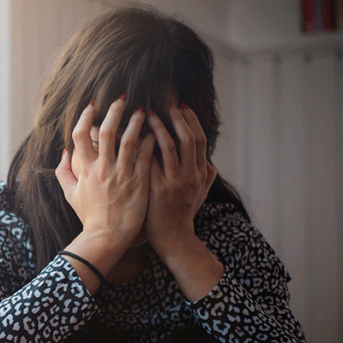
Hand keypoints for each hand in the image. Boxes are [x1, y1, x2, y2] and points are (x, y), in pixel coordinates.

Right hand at [55, 99, 155, 261]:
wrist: (106, 237)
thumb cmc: (89, 216)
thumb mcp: (71, 195)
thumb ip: (64, 172)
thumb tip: (63, 152)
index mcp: (85, 170)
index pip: (80, 135)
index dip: (85, 117)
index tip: (92, 105)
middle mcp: (102, 169)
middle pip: (106, 132)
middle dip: (114, 111)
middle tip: (123, 99)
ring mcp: (121, 175)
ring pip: (129, 139)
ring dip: (136, 121)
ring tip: (143, 110)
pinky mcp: (138, 182)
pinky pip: (146, 155)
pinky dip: (150, 141)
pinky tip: (155, 132)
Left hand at [145, 103, 216, 252]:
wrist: (173, 239)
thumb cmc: (183, 216)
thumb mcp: (200, 195)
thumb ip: (206, 178)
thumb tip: (209, 163)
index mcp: (199, 173)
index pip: (199, 139)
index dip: (191, 120)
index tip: (182, 105)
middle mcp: (189, 175)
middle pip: (187, 138)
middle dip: (177, 117)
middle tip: (165, 103)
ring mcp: (174, 182)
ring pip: (168, 146)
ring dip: (159, 127)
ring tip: (147, 114)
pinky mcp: (157, 190)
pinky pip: (150, 162)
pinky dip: (142, 147)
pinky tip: (132, 137)